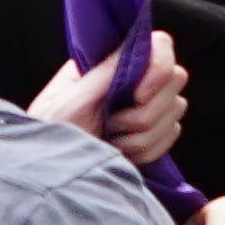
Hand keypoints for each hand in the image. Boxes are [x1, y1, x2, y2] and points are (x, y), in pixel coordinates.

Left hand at [34, 32, 187, 168]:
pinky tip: (122, 152)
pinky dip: (147, 148)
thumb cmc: (49, 136)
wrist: (52, 180)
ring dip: (142, 134)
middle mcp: (132, 79)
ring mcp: (145, 105)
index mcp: (109, 63)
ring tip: (111, 142)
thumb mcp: (69, 103)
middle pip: (174, 78)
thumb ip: (105, 74)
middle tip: (112, 126)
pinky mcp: (153, 131)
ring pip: (175, 109)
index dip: (158, 68)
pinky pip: (171, 133)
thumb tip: (138, 43)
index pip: (158, 45)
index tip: (137, 96)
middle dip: (146, 111)